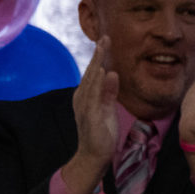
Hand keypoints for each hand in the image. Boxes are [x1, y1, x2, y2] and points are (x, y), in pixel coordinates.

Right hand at [62, 38, 118, 193]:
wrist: (93, 155)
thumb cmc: (100, 132)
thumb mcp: (108, 108)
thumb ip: (109, 92)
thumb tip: (113, 73)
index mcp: (86, 95)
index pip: (94, 73)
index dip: (99, 57)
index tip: (105, 41)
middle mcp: (82, 98)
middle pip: (91, 72)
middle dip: (98, 55)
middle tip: (105, 38)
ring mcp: (85, 107)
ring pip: (91, 81)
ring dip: (97, 63)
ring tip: (103, 48)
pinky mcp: (90, 116)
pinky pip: (95, 97)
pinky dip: (99, 84)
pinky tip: (105, 73)